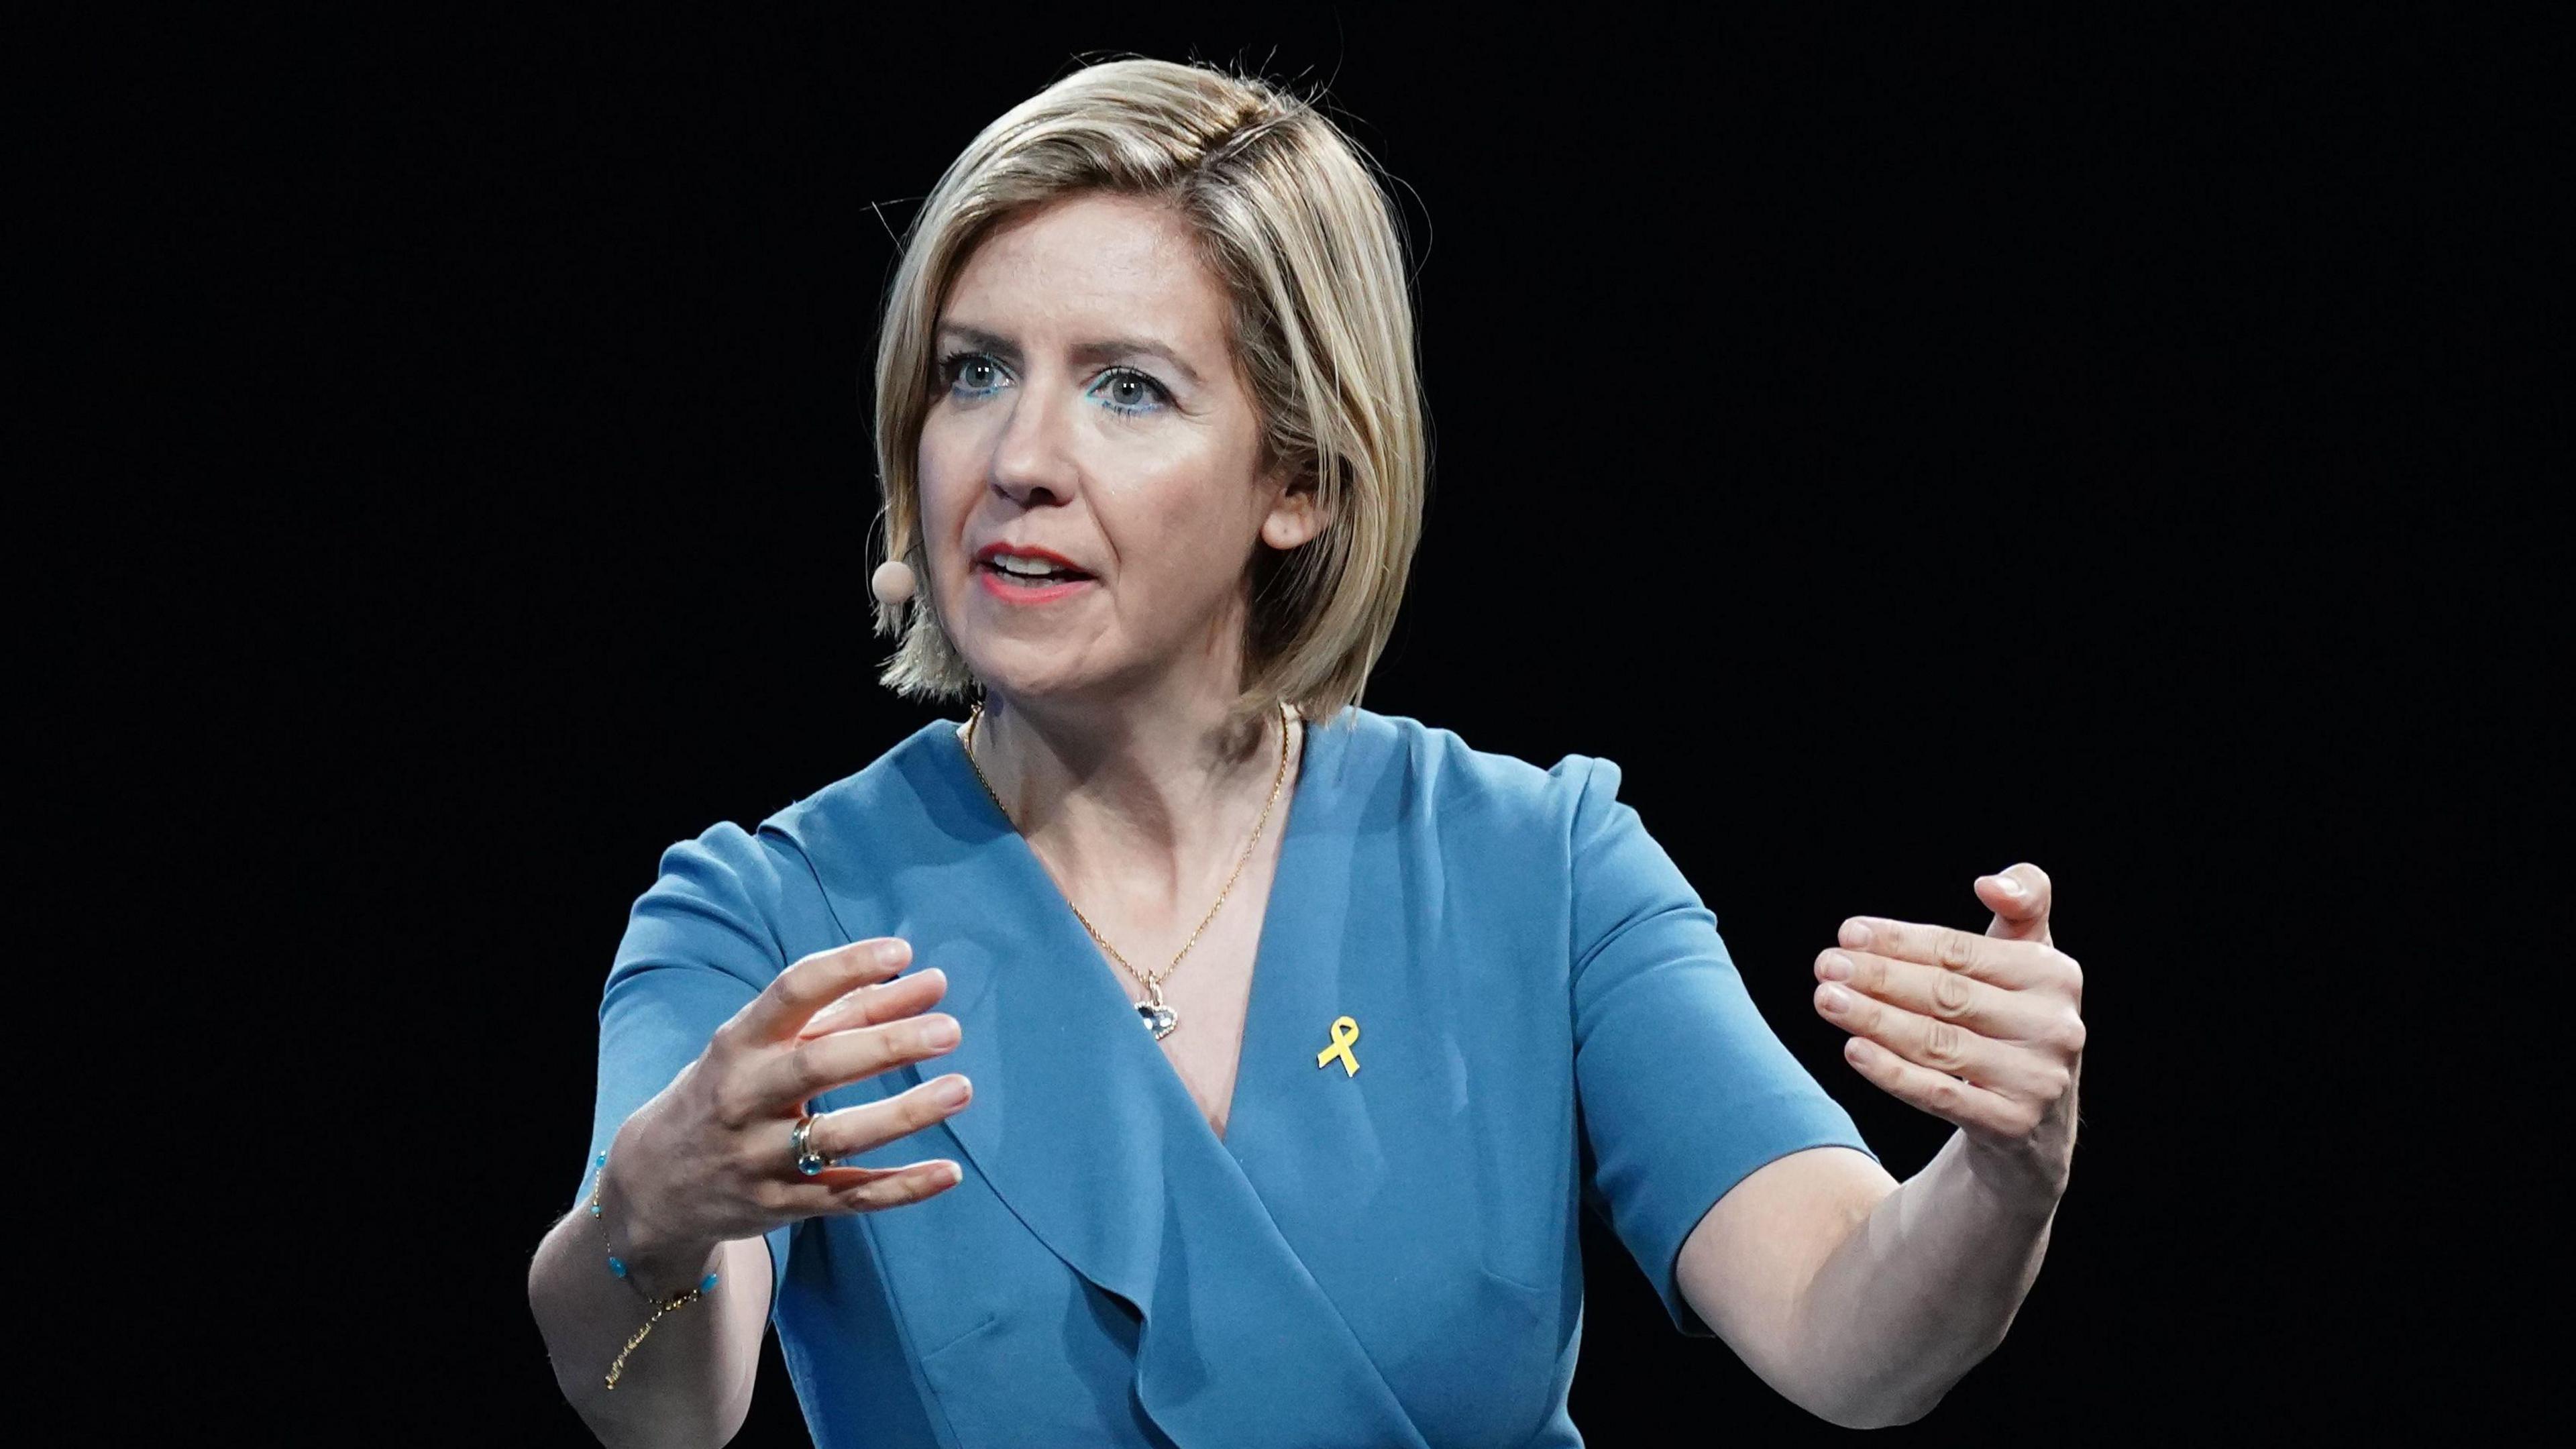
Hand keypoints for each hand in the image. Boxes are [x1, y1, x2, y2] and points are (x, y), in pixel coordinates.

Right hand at [603, 937, 973, 1277]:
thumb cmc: (729, 1091)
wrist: (655, 1185)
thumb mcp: (764, 1047)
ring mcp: (760, 1158)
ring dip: (904, 1113)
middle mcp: (743, 1099)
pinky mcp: (782, 1206)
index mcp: (738, 1045)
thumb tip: (926, 982)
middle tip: (950, 1029)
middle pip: (818, 1066)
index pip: (790, 993)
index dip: (846, 968)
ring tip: (960, 1088)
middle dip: (886, 1044)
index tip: (902, 953)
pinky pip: (849, 1196)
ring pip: (838, 1137)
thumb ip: (845, 1012)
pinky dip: (901, 1187)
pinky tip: (950, 1172)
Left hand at [1812, 863, 2083, 1204]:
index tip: (1848, 933)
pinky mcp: (2012, 1124)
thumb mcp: (2027, 957)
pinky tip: (1853, 1048)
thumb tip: (1989, 883)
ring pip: (1938, 1043)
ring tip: (1825, 999)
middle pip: (1947, 995)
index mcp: (2055, 975)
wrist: (2032, 1121)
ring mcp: (2037, 1079)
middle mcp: (2054, 1027)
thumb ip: (2023, 901)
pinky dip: (1893, 1072)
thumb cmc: (2013, 1019)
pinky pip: (1940, 1094)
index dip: (1901, 941)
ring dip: (1874, 1018)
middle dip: (1879, 977)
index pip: (1962, 952)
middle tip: (1825, 965)